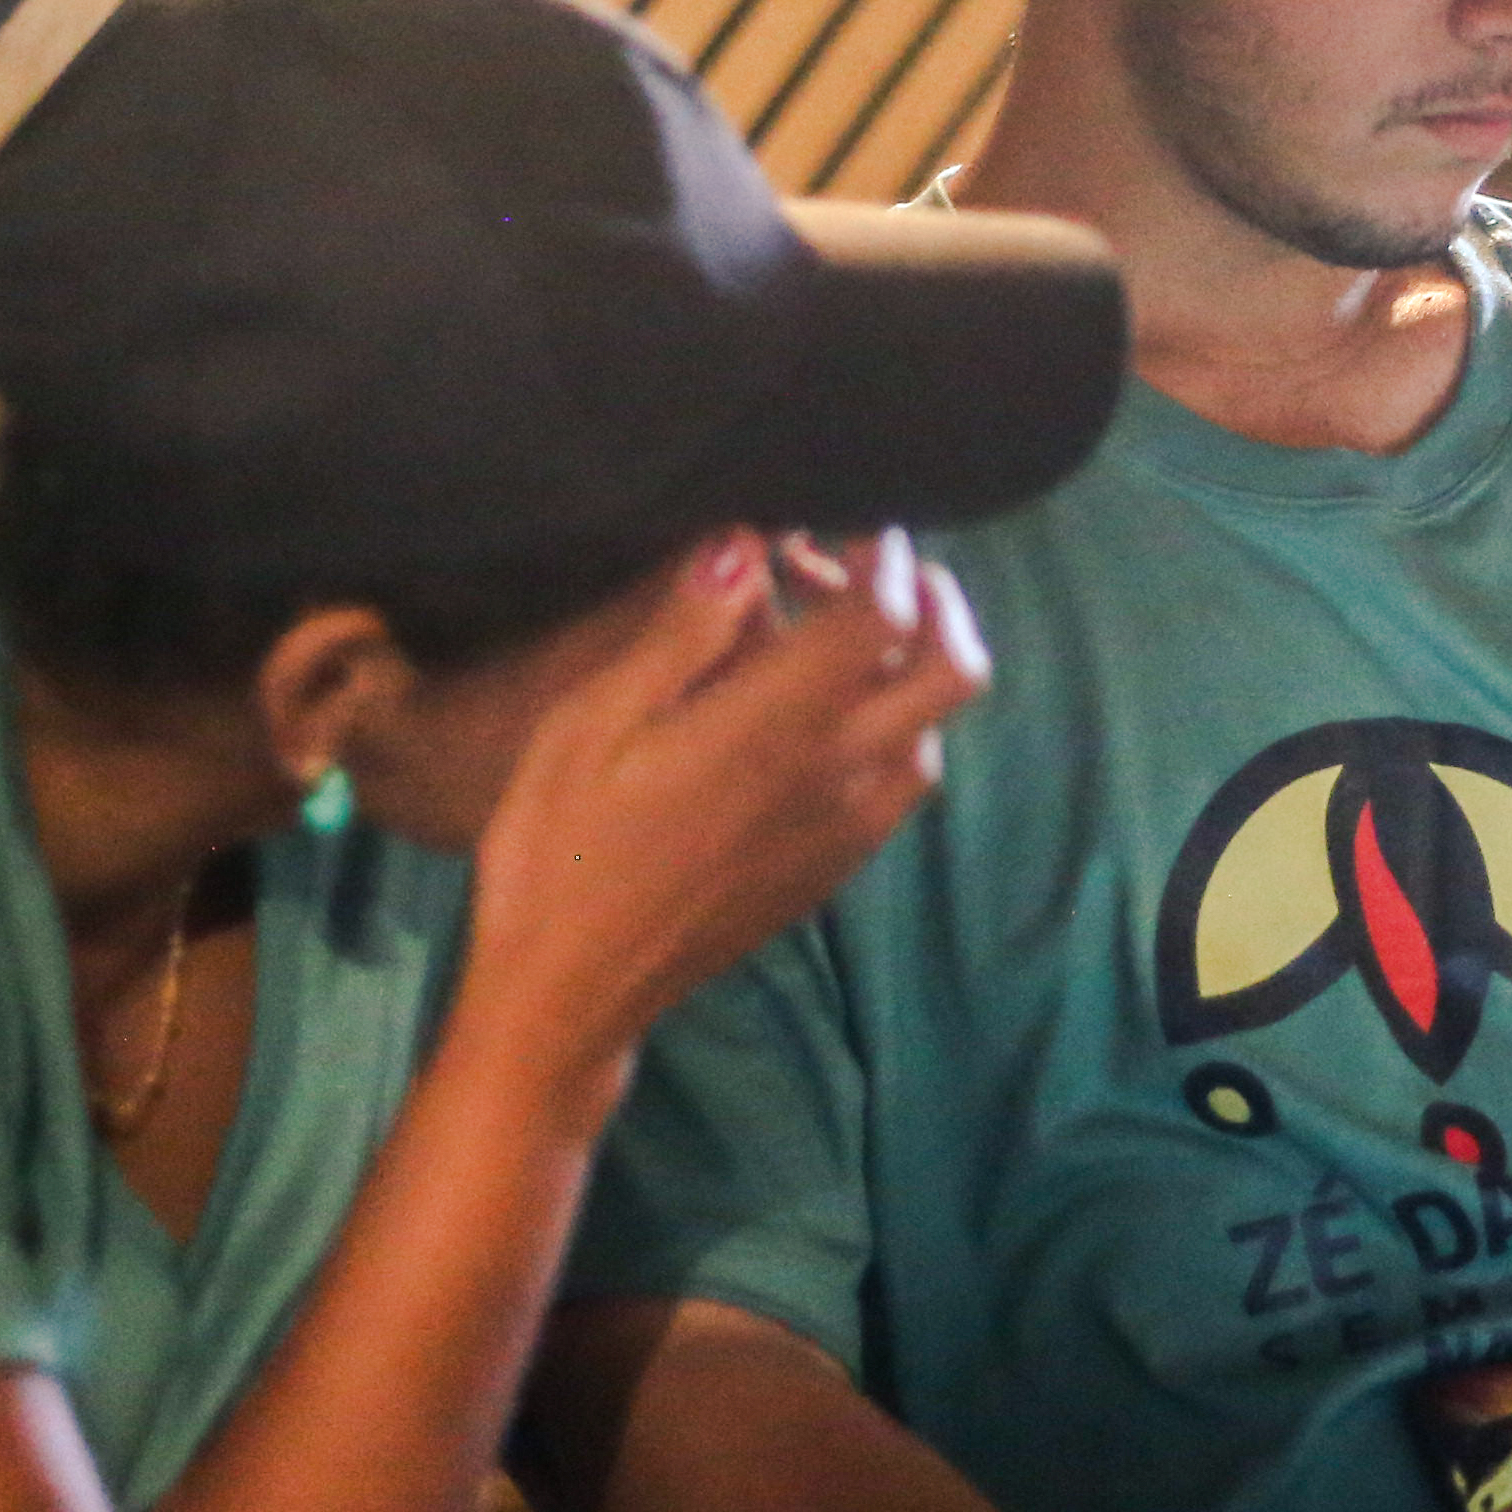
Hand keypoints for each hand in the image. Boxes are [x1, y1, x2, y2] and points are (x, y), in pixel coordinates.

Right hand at [468, 527, 988, 1051]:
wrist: (571, 987)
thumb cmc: (559, 846)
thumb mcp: (593, 722)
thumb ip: (684, 632)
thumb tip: (746, 542)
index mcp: (775, 727)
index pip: (884, 616)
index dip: (882, 554)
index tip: (843, 523)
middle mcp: (836, 774)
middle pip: (952, 670)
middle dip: (934, 600)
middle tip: (872, 569)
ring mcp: (845, 828)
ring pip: (935, 728)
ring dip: (915, 666)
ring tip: (843, 636)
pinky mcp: (835, 868)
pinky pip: (904, 782)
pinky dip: (896, 727)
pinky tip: (828, 717)